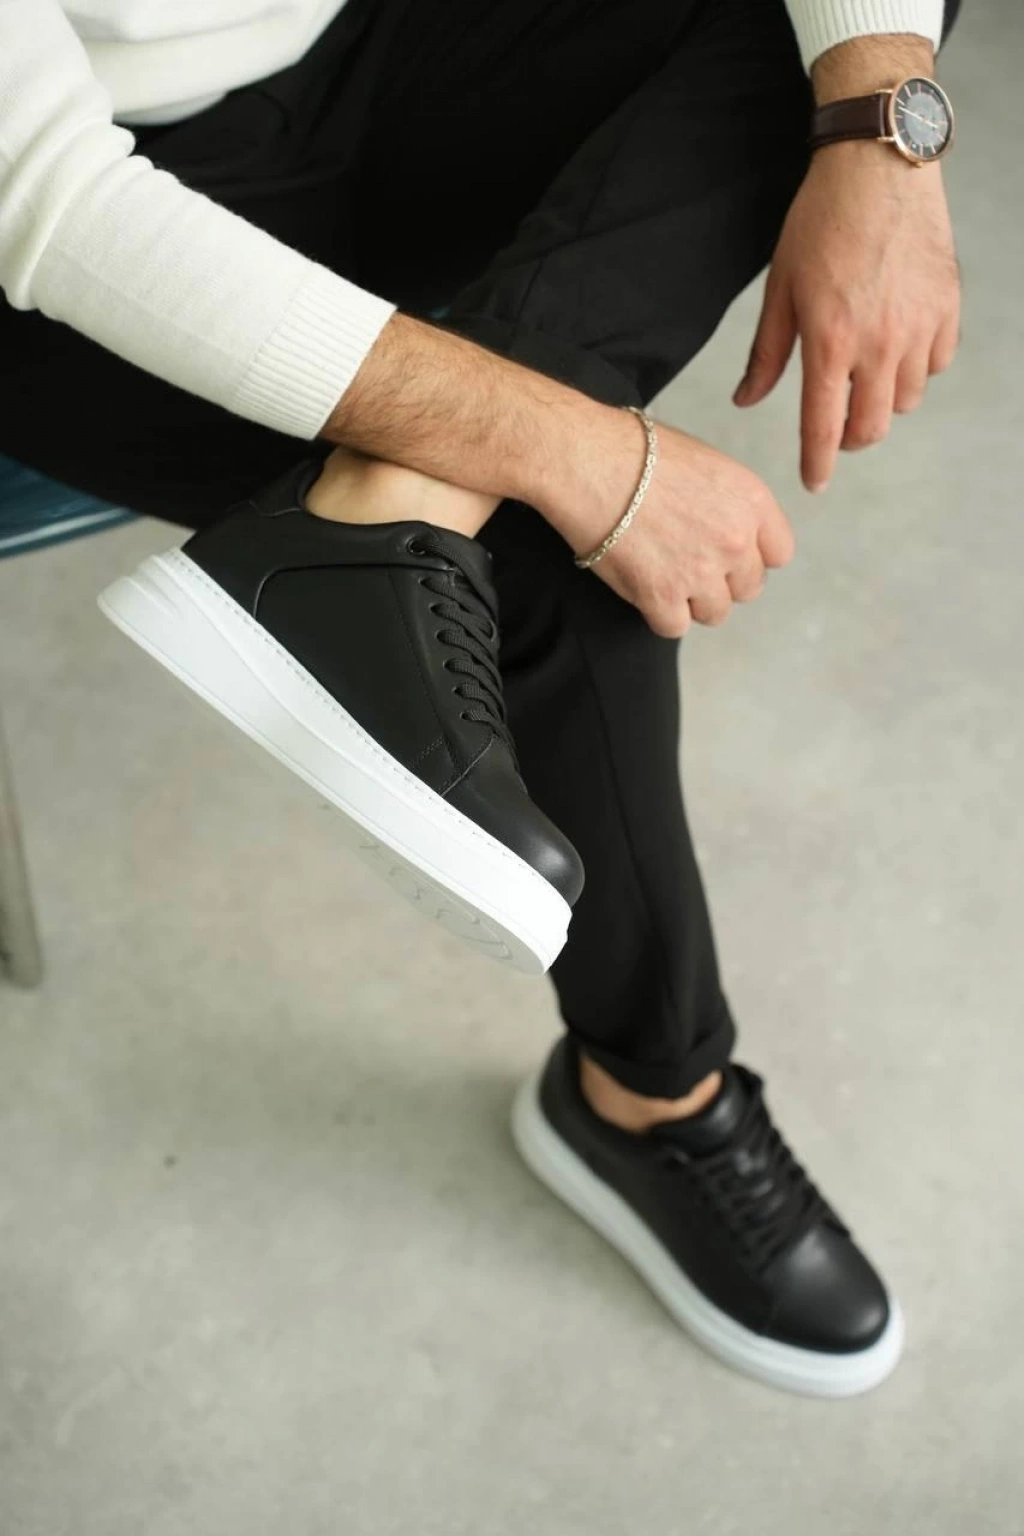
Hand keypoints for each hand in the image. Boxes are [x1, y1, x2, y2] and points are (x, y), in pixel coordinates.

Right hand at [554, 413, 794, 637]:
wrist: (590, 463)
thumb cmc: (636, 453)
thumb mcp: (706, 464)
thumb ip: (729, 504)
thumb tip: (727, 531)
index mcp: (751, 501)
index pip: (779, 554)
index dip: (753, 557)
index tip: (729, 554)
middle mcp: (735, 540)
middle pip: (748, 588)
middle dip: (721, 581)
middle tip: (687, 562)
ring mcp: (701, 572)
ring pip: (715, 613)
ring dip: (691, 601)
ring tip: (663, 573)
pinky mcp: (663, 596)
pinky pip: (675, 627)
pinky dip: (658, 614)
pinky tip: (643, 587)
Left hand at [733, 143, 959, 490]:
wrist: (878, 163)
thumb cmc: (820, 222)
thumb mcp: (781, 289)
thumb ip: (767, 353)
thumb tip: (746, 400)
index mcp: (830, 342)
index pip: (824, 427)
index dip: (817, 464)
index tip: (813, 483)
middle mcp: (880, 344)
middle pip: (871, 428)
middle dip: (849, 440)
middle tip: (835, 429)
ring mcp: (919, 327)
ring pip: (906, 401)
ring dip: (882, 403)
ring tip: (864, 377)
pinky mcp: (947, 308)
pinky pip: (935, 365)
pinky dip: (916, 369)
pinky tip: (897, 347)